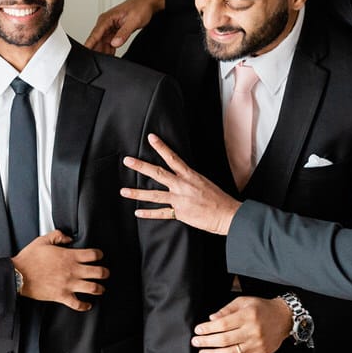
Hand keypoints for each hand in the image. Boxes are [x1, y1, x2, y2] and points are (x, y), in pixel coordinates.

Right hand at [12, 230, 107, 310]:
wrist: (18, 275)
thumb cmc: (29, 259)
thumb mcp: (43, 240)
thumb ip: (58, 236)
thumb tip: (68, 238)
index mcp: (69, 256)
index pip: (93, 254)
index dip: (99, 254)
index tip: (99, 256)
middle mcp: (72, 270)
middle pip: (98, 272)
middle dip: (105, 273)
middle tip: (105, 273)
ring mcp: (68, 284)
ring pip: (93, 288)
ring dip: (100, 288)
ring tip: (101, 288)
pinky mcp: (62, 296)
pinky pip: (78, 304)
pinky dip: (85, 306)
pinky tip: (88, 305)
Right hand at [83, 0, 166, 54]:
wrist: (147, 3)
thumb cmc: (140, 7)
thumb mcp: (133, 21)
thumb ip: (124, 33)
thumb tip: (115, 43)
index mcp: (107, 18)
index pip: (95, 34)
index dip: (89, 44)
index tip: (85, 52)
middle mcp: (105, 23)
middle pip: (97, 41)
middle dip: (97, 51)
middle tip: (100, 61)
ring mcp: (109, 28)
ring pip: (102, 44)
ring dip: (104, 51)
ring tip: (108, 60)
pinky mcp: (114, 32)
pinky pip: (108, 43)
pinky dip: (110, 50)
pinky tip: (112, 56)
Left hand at [121, 134, 240, 234]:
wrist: (228, 214)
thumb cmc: (218, 198)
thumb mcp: (204, 182)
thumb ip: (189, 179)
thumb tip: (180, 175)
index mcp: (190, 175)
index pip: (172, 158)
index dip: (161, 147)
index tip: (151, 138)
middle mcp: (182, 185)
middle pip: (158, 173)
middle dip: (141, 166)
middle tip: (127, 161)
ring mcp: (180, 200)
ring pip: (154, 194)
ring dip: (137, 193)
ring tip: (123, 191)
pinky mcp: (180, 213)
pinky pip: (161, 213)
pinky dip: (149, 213)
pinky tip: (137, 212)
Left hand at [191, 296, 292, 352]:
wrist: (284, 318)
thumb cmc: (261, 308)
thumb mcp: (244, 301)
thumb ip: (227, 310)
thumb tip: (211, 319)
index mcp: (247, 316)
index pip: (223, 324)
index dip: (208, 329)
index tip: (197, 330)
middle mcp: (253, 331)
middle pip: (225, 340)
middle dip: (207, 342)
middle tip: (195, 342)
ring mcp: (257, 345)